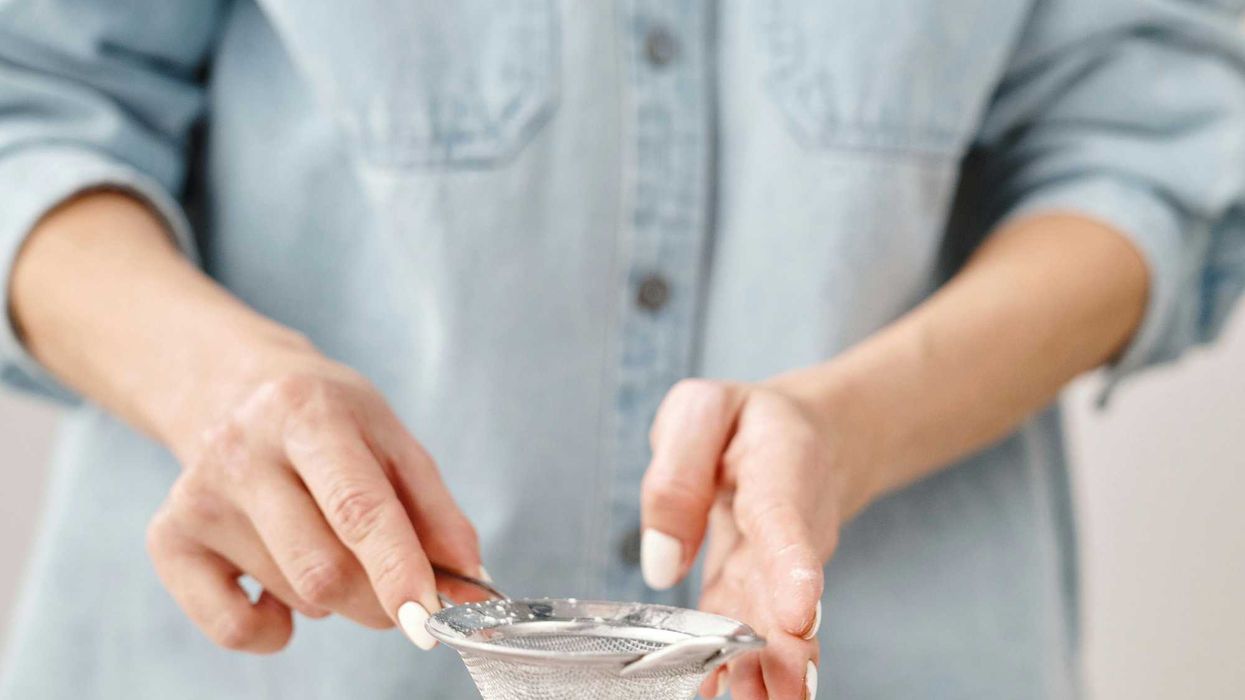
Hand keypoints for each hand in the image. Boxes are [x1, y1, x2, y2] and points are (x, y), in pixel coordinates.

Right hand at [145, 344, 480, 652]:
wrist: (232, 386)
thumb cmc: (328, 420)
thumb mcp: (392, 441)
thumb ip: (438, 514)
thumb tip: (472, 587)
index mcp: (310, 414)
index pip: (357, 506)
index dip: (397, 568)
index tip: (428, 616)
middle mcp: (244, 451)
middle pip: (324, 569)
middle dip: (378, 598)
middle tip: (397, 591)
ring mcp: (198, 496)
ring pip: (293, 596)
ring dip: (332, 597)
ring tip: (324, 545)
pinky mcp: (167, 537)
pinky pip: (232, 629)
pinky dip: (273, 629)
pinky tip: (278, 584)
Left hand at [640, 378, 868, 698]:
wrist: (807, 439)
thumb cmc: (746, 424)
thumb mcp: (700, 411)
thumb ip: (677, 474)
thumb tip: (662, 565)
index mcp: (780, 472)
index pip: (787, 521)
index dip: (794, 569)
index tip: (801, 615)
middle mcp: (791, 531)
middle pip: (787, 592)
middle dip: (787, 646)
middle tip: (788, 690)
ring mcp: (777, 570)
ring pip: (772, 624)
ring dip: (769, 671)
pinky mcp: (758, 593)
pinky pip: (749, 632)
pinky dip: (742, 670)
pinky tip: (721, 696)